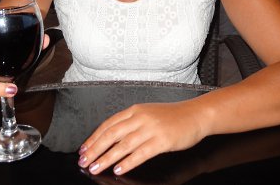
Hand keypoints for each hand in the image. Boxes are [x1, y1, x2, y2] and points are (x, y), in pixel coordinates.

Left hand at [77, 101, 204, 175]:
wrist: (196, 115)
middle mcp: (140, 117)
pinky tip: (119, 170)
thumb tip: (110, 138)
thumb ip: (131, 123)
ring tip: (95, 167)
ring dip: (107, 158)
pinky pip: (141, 153)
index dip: (94, 138)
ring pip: (123, 145)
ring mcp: (151, 129)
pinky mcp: (162, 141)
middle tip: (84, 161)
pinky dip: (128, 162)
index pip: (108, 124)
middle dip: (95, 149)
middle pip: (112, 134)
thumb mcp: (148, 114)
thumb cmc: (173, 116)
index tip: (84, 149)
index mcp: (135, 110)